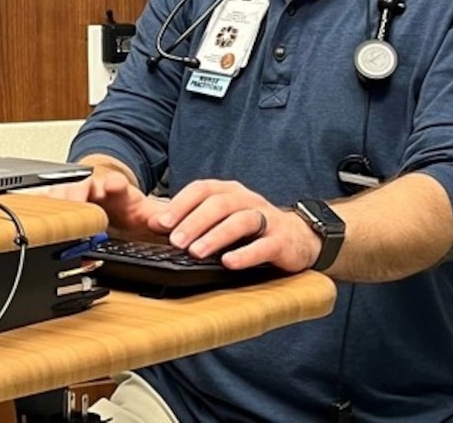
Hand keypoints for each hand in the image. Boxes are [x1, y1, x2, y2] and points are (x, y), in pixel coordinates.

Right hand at [43, 164, 170, 241]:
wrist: (108, 190)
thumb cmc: (124, 202)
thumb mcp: (144, 211)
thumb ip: (158, 217)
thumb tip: (170, 224)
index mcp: (116, 189)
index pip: (115, 183)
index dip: (114, 184)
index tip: (113, 184)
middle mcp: (93, 188)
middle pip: (81, 188)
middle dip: (77, 195)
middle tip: (72, 204)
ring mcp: (76, 193)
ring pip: (61, 194)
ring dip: (54, 202)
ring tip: (45, 212)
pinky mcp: (62, 201)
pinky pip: (46, 201)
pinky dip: (36, 205)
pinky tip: (23, 210)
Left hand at [148, 179, 321, 273]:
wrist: (298, 237)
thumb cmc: (251, 228)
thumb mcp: (221, 218)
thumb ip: (190, 219)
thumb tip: (154, 224)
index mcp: (229, 191)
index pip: (201, 189)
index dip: (180, 204)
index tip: (159, 223)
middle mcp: (247, 199)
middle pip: (219, 204)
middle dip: (194, 222)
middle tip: (174, 241)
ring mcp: (266, 218)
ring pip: (240, 221)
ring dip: (216, 236)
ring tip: (196, 253)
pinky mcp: (281, 240)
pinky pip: (264, 245)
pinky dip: (246, 254)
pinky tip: (230, 263)